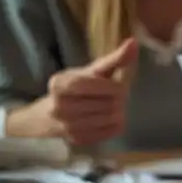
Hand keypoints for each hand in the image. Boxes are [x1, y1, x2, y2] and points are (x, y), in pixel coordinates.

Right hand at [6, 39, 137, 143]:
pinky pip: (112, 131)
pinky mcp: (78, 140)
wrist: (47, 117)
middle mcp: (60, 106)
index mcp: (60, 84)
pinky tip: (109, 118)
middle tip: (116, 97)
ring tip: (112, 106)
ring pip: (112, 117)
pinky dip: (116, 123)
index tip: (119, 86)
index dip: (115, 86)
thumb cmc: (75, 89)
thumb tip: (134, 42)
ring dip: (119, 111)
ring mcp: (68, 126)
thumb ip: (114, 59)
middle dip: (119, 98)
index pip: (98, 85)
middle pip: (109, 102)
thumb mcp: (91, 72)